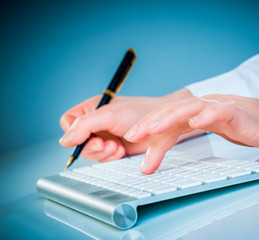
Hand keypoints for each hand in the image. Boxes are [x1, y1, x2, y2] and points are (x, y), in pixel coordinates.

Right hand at [59, 89, 195, 160]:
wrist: (163, 123)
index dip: (73, 132)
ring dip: (102, 153)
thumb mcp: (108, 115)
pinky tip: (121, 151)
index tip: (86, 136)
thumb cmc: (139, 111)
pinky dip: (110, 157)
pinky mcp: (115, 149)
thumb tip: (65, 141)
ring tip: (116, 147)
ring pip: (90, 152)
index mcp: (91, 109)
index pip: (68, 122)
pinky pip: (103, 159)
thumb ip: (85, 126)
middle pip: (78, 142)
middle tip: (104, 144)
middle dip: (91, 146)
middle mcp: (95, 123)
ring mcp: (105, 137)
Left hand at [125, 93, 258, 173]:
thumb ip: (199, 130)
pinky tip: (196, 123)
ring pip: (192, 107)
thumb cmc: (255, 127)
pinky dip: (208, 116)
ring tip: (152, 129)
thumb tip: (174, 139)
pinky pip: (223, 111)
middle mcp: (209, 105)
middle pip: (174, 110)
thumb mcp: (220, 131)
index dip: (150, 127)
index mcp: (202, 111)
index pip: (171, 118)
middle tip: (131, 137)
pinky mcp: (243, 113)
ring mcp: (225, 107)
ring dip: (170, 117)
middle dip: (150, 123)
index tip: (133, 142)